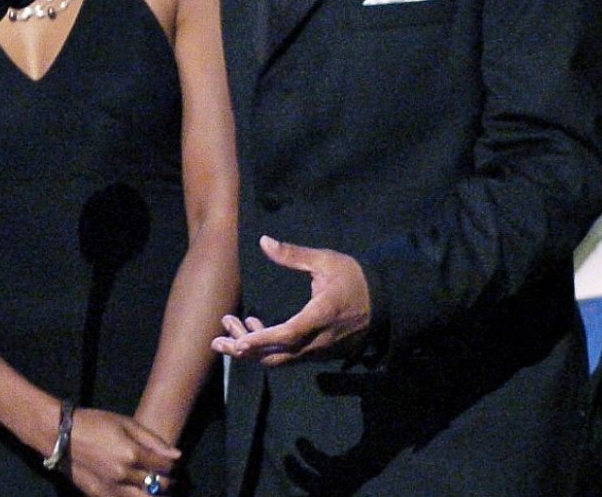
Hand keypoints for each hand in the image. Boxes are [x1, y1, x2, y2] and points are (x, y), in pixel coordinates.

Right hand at [64, 406, 180, 496]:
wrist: (60, 435)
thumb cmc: (94, 423)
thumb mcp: (125, 423)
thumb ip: (153, 440)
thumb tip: (177, 455)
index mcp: (132, 454)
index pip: (165, 467)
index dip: (172, 465)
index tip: (170, 462)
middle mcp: (124, 475)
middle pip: (158, 487)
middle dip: (167, 483)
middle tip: (167, 478)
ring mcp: (111, 488)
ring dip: (152, 494)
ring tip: (152, 488)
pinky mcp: (99, 495)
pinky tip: (133, 491)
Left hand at [210, 235, 370, 365]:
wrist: (386, 302)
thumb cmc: (353, 278)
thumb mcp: (325, 261)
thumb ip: (293, 255)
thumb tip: (264, 242)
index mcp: (320, 316)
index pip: (287, 335)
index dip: (261, 341)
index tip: (237, 342)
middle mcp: (319, 341)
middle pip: (277, 356)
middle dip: (244, 351)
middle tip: (216, 341)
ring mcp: (321, 351)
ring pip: (282, 360)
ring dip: (254, 349)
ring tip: (231, 329)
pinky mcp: (321, 354)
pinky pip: (291, 357)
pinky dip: (269, 349)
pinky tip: (255, 331)